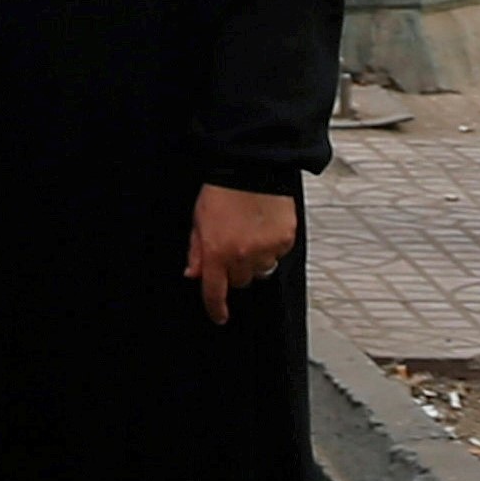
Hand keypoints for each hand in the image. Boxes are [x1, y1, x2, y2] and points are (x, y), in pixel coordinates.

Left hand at [184, 183, 298, 324]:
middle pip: (240, 282)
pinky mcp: (285, 240)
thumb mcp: (199, 220)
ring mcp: (266, 249)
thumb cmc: (223, 188)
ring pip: (261, 270)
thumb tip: (194, 273)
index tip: (219, 315)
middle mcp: (242, 255)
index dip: (216, 309)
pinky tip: (265, 226)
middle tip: (234, 247)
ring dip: (255, 260)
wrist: (253, 165)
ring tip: (251, 234)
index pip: (215, 292)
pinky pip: (278, 254)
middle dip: (235, 270)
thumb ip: (197, 250)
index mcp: (217, 252)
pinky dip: (272, 246)